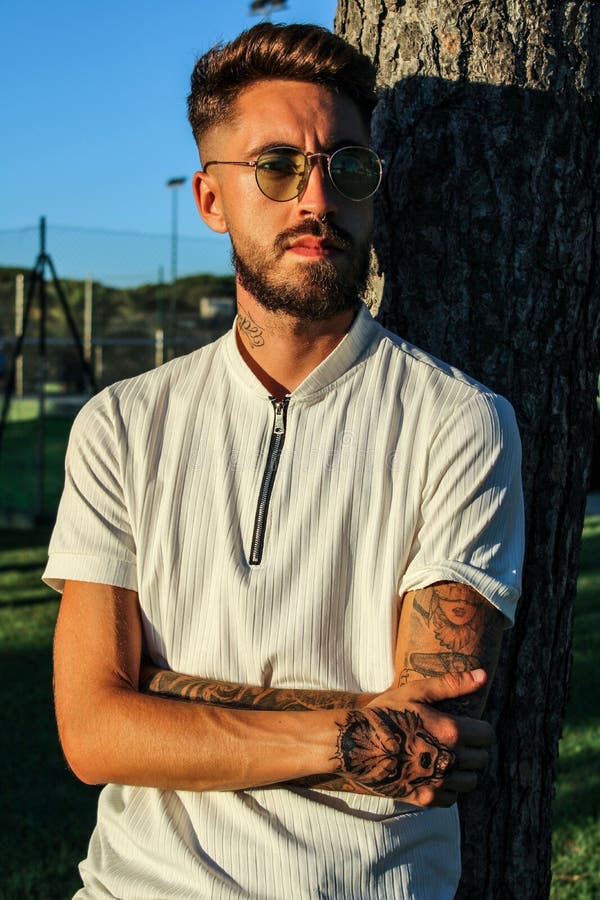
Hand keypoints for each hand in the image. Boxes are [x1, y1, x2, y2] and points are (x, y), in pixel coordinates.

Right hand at [334, 669, 493, 806]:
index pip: (487, 736)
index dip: (480, 730)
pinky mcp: (425, 799)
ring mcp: (437, 782)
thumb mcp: (415, 692)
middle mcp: (448, 759)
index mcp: (450, 730)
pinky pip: (452, 798)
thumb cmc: (384, 713)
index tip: (468, 727)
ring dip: (464, 770)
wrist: (354, 744)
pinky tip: (435, 773)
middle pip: (482, 760)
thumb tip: (483, 676)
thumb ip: (451, 684)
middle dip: (474, 749)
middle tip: (456, 741)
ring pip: (471, 781)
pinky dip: (449, 787)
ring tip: (447, 757)